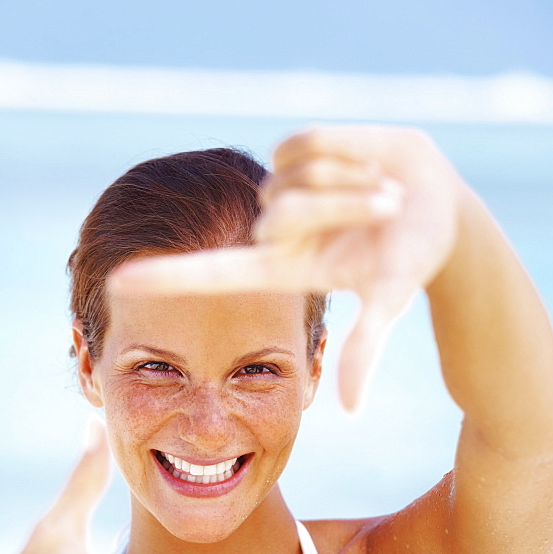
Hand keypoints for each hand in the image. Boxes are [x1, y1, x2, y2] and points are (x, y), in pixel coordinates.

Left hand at [114, 126, 462, 408]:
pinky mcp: (296, 147)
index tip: (116, 284)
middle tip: (381, 210)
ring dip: (349, 183)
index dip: (167, 280)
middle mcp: (272, 228)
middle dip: (339, 208)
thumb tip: (349, 410)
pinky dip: (346, 149)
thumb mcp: (389, 299)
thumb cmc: (411, 257)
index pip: (211, 274)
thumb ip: (364, 349)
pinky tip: (365, 161)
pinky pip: (304, 143)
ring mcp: (281, 186)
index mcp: (280, 267)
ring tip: (378, 192)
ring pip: (293, 177)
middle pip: (278, 213)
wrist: (435, 203)